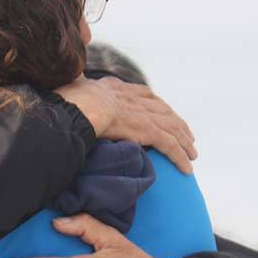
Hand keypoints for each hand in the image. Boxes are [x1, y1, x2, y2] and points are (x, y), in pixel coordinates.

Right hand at [55, 76, 196, 172]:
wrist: (76, 109)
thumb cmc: (65, 103)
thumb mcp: (70, 90)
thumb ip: (73, 89)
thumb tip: (65, 90)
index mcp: (115, 88)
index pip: (142, 94)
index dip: (154, 103)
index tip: (161, 110)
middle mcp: (132, 97)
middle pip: (163, 110)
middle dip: (176, 122)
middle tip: (186, 134)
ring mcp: (141, 113)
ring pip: (171, 128)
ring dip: (184, 141)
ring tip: (192, 154)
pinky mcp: (146, 129)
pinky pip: (169, 145)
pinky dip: (180, 157)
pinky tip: (187, 169)